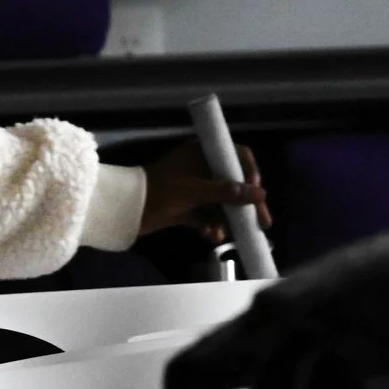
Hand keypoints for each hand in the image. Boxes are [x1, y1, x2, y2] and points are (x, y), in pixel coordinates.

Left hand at [138, 137, 269, 242]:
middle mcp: (199, 168)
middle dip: (245, 205)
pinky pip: (205, 216)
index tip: (256, 191)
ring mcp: (192, 188)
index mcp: (200, 153)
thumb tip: (260, 193)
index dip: (249, 172)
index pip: (235, 155)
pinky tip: (211, 236)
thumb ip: (226, 192)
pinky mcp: (185, 207)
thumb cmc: (159, 191)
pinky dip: (210, 225)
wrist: (125, 210)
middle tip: (262, 223)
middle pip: (232, 183)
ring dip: (226, 219)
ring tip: (230, 235)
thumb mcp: (194, 190)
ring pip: (220, 203)